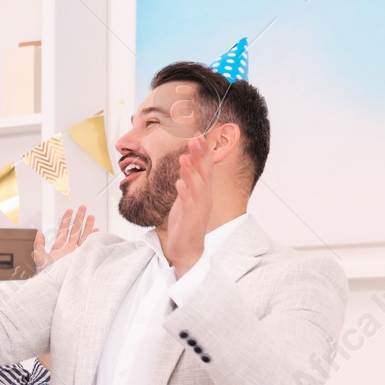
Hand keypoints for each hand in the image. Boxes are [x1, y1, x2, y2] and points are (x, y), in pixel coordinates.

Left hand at [33, 206, 95, 271]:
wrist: (58, 285)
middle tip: (83, 207)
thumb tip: (39, 233)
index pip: (64, 230)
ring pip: (84, 235)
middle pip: (75, 230)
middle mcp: (69, 248)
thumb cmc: (48, 275)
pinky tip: (97, 230)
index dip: (66, 219)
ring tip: (91, 216)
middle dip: (79, 218)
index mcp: (59, 247)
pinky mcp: (84, 257)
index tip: (70, 210)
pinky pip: (90, 245)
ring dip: (88, 225)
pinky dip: (94, 237)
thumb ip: (38, 245)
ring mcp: (77, 252)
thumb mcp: (40, 258)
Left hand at [164, 134, 212, 277]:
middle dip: (200, 156)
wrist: (186, 249)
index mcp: (203, 192)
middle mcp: (204, 198)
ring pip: (196, 187)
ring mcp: (198, 208)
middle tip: (195, 138)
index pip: (204, 168)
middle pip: (204, 173)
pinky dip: (184, 193)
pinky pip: (188, 205)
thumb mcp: (186, 197)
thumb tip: (186, 161)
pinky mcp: (190, 220)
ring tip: (185, 157)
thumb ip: (188, 180)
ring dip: (191, 172)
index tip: (197, 135)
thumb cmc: (186, 222)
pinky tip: (179, 184)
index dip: (202, 152)